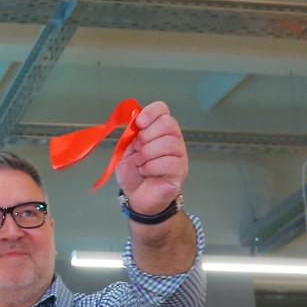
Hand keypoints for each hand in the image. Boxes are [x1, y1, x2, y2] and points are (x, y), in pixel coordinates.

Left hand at [116, 100, 187, 216]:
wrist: (136, 197)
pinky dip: (151, 167)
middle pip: (167, 123)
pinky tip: (146, 172)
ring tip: (140, 164)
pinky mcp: (180, 170)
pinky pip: (169, 162)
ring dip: (147, 154)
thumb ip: (130, 134)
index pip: (162, 109)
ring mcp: (179, 154)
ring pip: (168, 143)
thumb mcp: (125, 151)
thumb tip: (135, 118)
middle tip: (137, 149)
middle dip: (146, 136)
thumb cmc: (133, 173)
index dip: (151, 112)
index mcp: (159, 129)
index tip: (138, 124)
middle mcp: (173, 138)